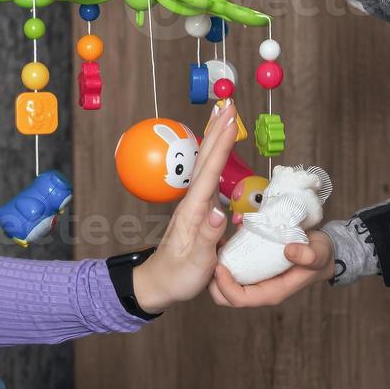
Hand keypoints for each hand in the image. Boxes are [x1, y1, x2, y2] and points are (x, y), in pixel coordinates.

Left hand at [131, 99, 241, 313]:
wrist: (158, 284)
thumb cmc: (178, 276)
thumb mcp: (196, 262)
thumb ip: (208, 237)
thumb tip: (219, 211)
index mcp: (193, 211)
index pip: (209, 171)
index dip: (221, 144)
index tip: (231, 119)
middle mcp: (192, 202)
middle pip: (206, 159)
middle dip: (218, 130)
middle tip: (229, 103)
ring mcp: (194, 204)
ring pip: (206, 164)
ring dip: (216, 138)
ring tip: (224, 116)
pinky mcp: (198, 209)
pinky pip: (208, 175)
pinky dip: (216, 156)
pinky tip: (219, 151)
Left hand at [209, 231, 335, 306]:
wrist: (322, 250)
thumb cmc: (321, 255)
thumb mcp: (318, 253)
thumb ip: (309, 255)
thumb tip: (290, 252)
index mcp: (271, 292)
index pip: (240, 299)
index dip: (225, 286)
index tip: (219, 266)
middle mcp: (260, 288)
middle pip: (226, 296)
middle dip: (213, 281)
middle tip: (209, 256)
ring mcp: (255, 279)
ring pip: (226, 283)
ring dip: (216, 268)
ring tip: (213, 245)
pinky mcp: (253, 268)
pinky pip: (232, 268)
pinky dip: (224, 257)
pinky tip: (222, 239)